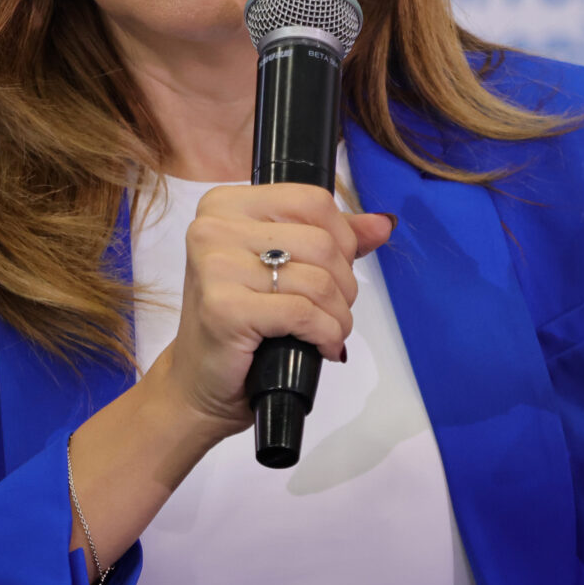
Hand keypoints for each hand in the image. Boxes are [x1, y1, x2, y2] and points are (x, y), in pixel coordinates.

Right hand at [146, 183, 395, 440]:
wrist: (200, 384)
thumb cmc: (241, 323)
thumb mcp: (285, 268)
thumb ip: (332, 239)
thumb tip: (383, 223)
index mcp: (225, 205)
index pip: (312, 200)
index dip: (342, 238)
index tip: (336, 270)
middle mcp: (213, 228)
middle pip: (321, 241)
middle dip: (343, 283)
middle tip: (333, 310)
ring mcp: (215, 267)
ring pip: (317, 279)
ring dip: (338, 315)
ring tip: (329, 332)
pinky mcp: (224, 309)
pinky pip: (303, 312)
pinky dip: (326, 334)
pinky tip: (322, 348)